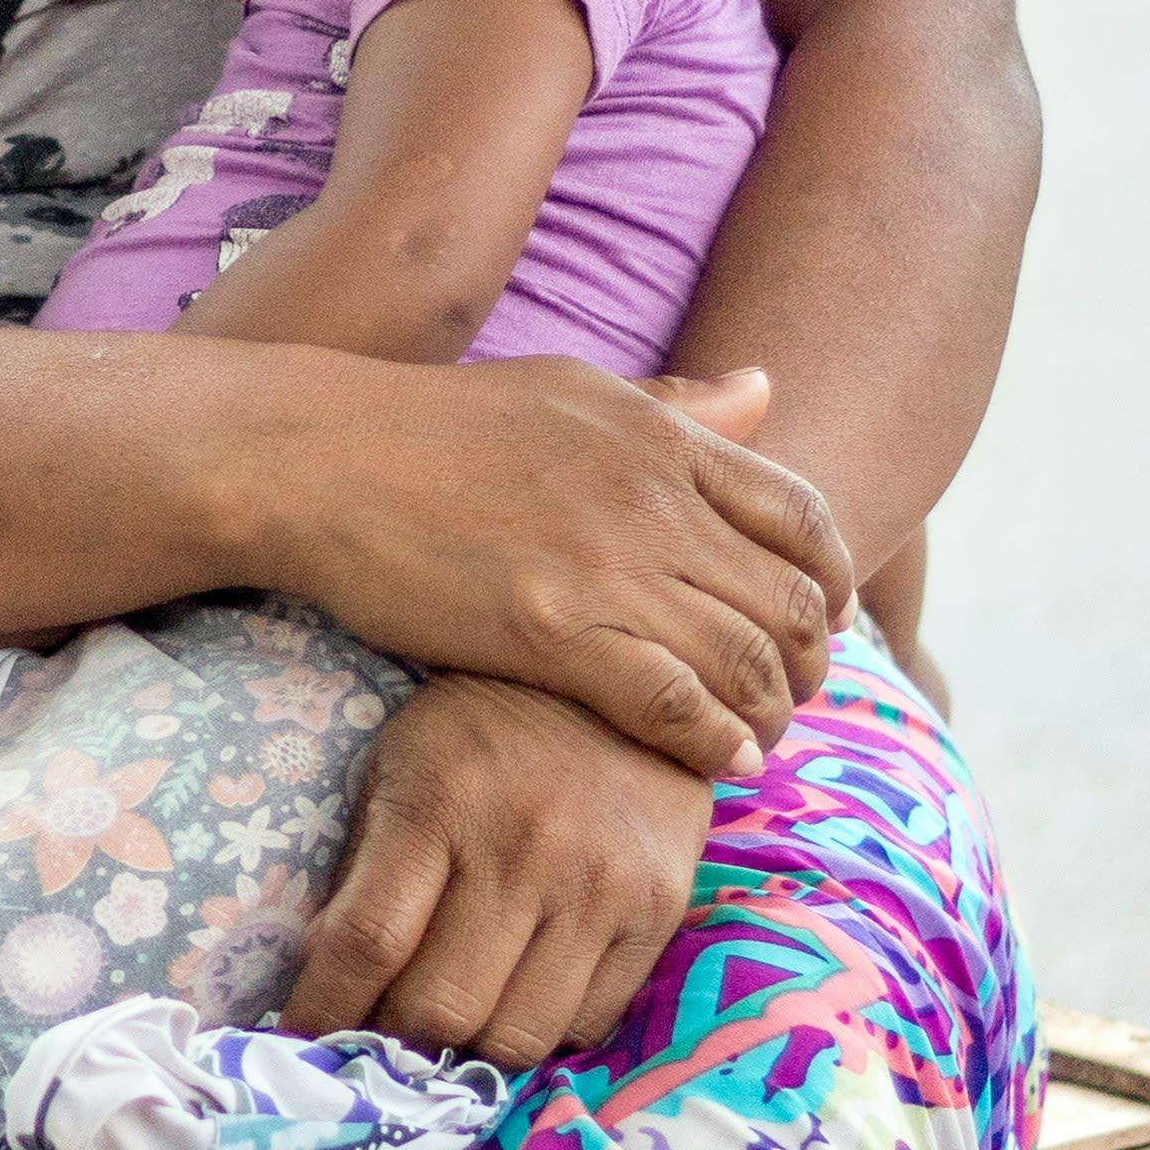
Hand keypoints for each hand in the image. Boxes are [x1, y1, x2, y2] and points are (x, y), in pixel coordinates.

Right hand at [283, 353, 848, 786]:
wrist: (315, 457)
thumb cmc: (431, 426)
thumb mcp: (571, 388)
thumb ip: (676, 403)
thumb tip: (767, 386)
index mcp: (661, 436)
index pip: (804, 515)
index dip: (834, 580)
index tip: (826, 621)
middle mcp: (652, 499)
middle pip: (791, 598)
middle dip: (812, 664)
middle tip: (794, 699)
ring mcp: (606, 567)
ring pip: (747, 660)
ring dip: (772, 714)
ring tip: (759, 741)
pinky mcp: (552, 633)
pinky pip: (675, 704)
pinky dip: (715, 742)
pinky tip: (720, 763)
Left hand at [283, 675, 716, 1071]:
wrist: (622, 679)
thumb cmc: (481, 726)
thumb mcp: (399, 765)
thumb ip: (363, 867)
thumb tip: (325, 975)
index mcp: (440, 801)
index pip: (367, 941)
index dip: (326, 1008)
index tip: (303, 1035)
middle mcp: (524, 846)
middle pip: (442, 1006)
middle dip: (396, 1039)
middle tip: (381, 1033)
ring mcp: (600, 882)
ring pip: (518, 1035)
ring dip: (470, 1047)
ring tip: (451, 1023)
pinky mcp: (659, 908)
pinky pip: (590, 1022)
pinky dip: (542, 1030)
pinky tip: (518, 998)